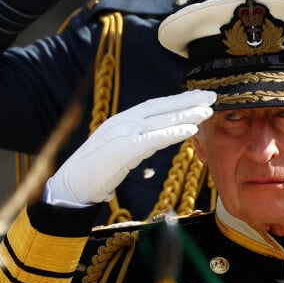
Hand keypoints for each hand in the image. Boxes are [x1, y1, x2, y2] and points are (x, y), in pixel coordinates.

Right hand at [46, 90, 215, 205]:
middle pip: (162, 107)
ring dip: (187, 114)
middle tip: (212, 95)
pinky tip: (190, 130)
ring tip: (207, 110)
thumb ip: (142, 141)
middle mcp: (125, 121)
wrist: (71, 187)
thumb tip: (161, 137)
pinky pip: (152, 139)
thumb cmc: (97, 171)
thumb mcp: (124, 150)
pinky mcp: (122, 148)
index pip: (158, 105)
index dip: (180, 100)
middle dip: (189, 101)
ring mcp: (123, 132)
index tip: (200, 96)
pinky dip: (172, 133)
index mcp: (125, 119)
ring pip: (161, 119)